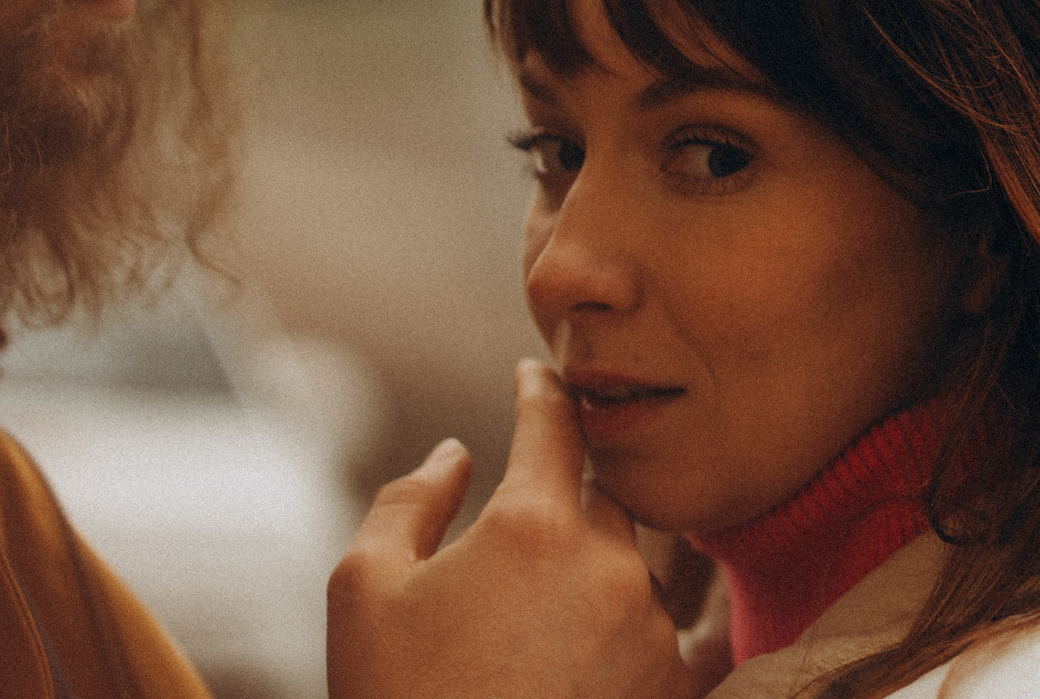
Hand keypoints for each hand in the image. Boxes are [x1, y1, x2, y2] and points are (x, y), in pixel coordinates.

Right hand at [327, 359, 693, 698]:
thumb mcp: (363, 589)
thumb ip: (410, 501)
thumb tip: (454, 454)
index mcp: (532, 526)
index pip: (553, 424)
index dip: (541, 390)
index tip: (535, 373)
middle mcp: (611, 569)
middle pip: (601, 499)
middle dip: (565, 499)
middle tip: (522, 528)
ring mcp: (654, 639)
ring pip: (634, 571)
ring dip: (595, 575)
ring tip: (541, 619)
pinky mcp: (676, 697)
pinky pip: (668, 642)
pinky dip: (633, 637)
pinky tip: (588, 657)